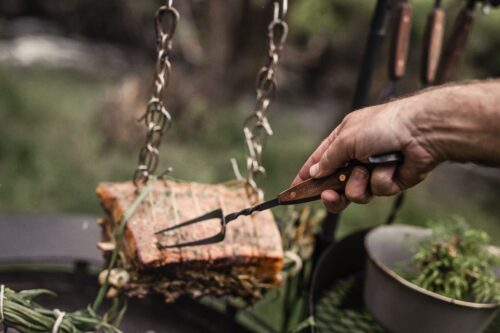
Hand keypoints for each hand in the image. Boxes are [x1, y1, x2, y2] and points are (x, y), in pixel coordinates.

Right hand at [292, 95, 438, 212]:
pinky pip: (377, 191)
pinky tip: (392, 166)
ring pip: (355, 192)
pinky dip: (382, 180)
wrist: (423, 131)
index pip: (320, 160)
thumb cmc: (384, 125)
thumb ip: (328, 158)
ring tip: (368, 171)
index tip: (294, 190)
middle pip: (336, 184)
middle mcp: (357, 155)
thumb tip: (315, 172)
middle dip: (332, 192)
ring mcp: (374, 169)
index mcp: (344, 139)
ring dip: (359, 185)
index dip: (308, 175)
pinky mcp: (391, 181)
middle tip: (329, 195)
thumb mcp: (346, 138)